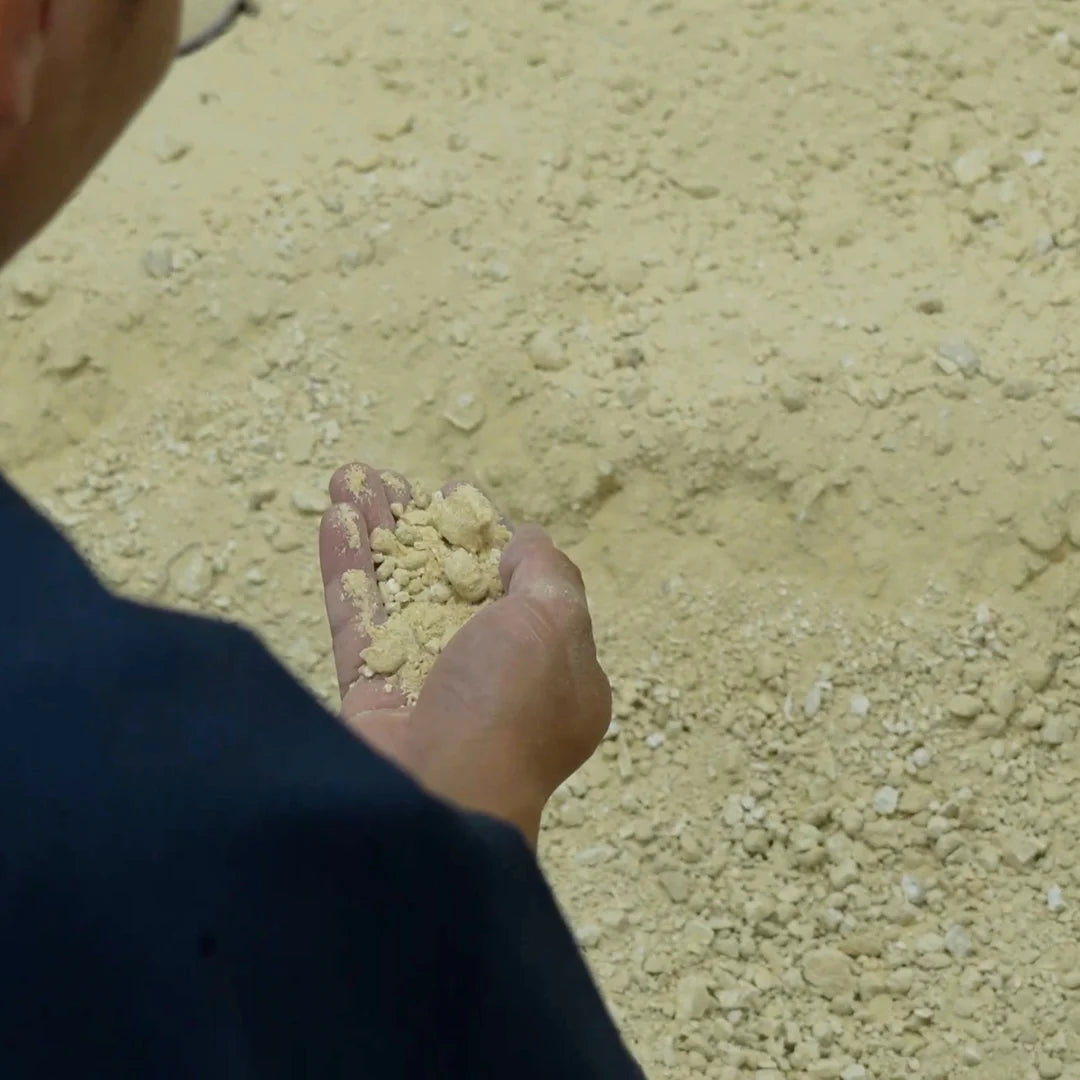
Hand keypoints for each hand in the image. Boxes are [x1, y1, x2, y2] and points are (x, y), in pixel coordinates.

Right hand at [318, 464, 611, 846]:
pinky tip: (334, 518)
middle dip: (418, 526)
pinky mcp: (372, 699)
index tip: (456, 493)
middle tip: (386, 480)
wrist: (437, 800)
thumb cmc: (509, 710)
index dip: (487, 535)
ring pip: (398, 595)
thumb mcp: (554, 625)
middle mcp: (492, 678)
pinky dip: (347, 571)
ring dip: (374, 534)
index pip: (520, 587)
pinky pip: (359, 623)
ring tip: (348, 478)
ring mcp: (428, 689)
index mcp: (552, 669)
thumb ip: (547, 574)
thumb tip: (521, 541)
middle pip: (449, 582)